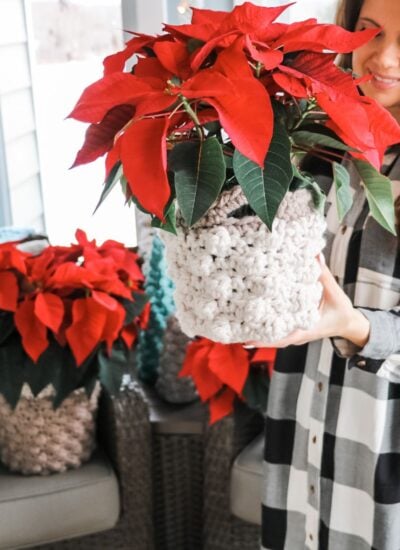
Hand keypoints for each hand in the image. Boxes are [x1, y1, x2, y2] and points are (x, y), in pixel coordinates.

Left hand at [245, 255, 369, 348]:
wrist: (348, 323)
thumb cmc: (340, 310)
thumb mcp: (333, 292)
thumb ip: (323, 275)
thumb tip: (314, 256)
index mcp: (305, 329)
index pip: (282, 337)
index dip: (265, 339)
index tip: (247, 339)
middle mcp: (296, 334)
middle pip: (271, 339)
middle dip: (253, 335)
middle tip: (234, 331)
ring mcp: (294, 333)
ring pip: (272, 335)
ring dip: (256, 331)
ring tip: (235, 326)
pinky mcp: (292, 328)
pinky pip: (276, 329)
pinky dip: (263, 326)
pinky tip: (249, 320)